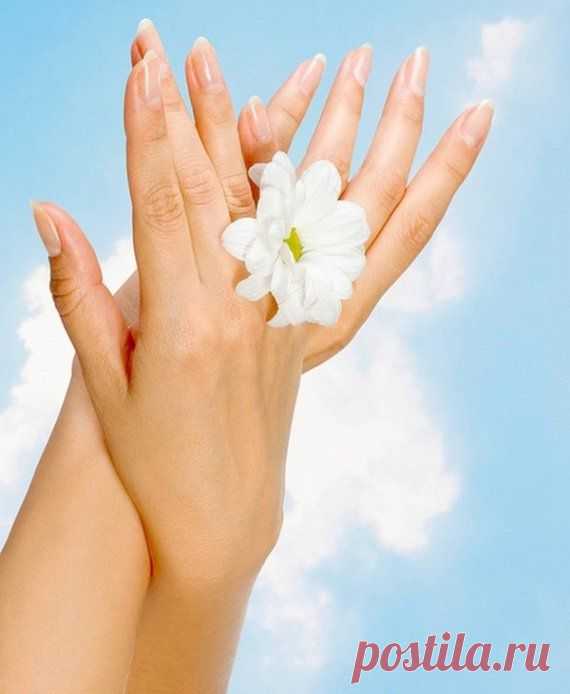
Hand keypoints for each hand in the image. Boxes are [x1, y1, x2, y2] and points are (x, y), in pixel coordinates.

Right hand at [35, 46, 311, 587]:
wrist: (219, 511)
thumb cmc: (149, 455)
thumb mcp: (103, 383)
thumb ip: (78, 294)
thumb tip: (48, 212)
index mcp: (181, 325)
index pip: (162, 204)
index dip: (149, 132)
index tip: (141, 68)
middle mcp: (241, 311)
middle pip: (220, 192)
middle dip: (197, 113)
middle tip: (184, 47)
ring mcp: (281, 317)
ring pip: (287, 211)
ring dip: (297, 134)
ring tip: (329, 67)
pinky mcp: (302, 327)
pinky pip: (318, 247)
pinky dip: (324, 191)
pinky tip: (344, 144)